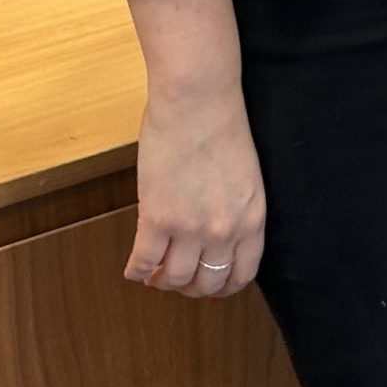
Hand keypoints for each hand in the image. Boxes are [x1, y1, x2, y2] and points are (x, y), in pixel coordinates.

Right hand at [125, 82, 266, 298]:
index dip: (224, 286)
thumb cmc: (223, 125)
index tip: (212, 285)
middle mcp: (224, 230)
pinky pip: (143, 262)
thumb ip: (234, 210)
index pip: (243, 273)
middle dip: (192, 287)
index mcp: (253, 217)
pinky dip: (136, 271)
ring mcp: (190, 227)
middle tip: (178, 278)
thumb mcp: (244, 176)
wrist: (199, 99)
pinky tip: (134, 267)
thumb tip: (216, 238)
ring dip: (162, 281)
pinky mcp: (157, 218)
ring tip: (155, 273)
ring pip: (174, 280)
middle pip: (207, 283)